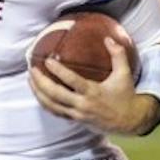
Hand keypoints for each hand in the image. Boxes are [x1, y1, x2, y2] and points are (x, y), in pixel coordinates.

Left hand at [29, 37, 151, 133]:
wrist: (129, 121)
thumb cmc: (125, 95)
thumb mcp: (124, 74)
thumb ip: (118, 54)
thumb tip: (108, 38)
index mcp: (93, 92)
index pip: (72, 81)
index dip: (58, 71)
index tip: (47, 60)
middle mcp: (83, 105)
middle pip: (56, 95)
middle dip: (41, 82)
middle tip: (32, 69)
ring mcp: (77, 114)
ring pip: (52, 105)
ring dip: (38, 93)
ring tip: (31, 79)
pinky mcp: (75, 120)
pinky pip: (55, 112)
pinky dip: (45, 103)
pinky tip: (38, 93)